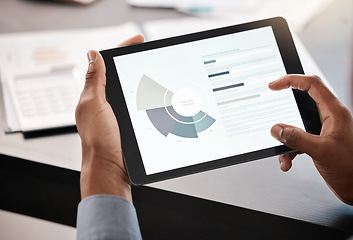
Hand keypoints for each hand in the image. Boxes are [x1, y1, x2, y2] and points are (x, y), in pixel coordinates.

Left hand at [75, 35, 143, 201]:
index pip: (106, 64)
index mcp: (94, 95)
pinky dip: (148, 96)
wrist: (112, 168)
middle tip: (151, 52)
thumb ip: (94, 81)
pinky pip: (139, 104)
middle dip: (135, 61)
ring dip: (143, 79)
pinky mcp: (128, 123)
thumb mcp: (94, 106)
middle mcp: (105, 102)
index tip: (138, 40)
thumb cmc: (99, 141)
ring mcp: (117, 113)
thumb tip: (92, 55)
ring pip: (131, 89)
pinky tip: (156, 94)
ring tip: (156, 70)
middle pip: (120, 74)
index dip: (122, 49)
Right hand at [269, 75, 352, 204]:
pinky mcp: (318, 142)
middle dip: (285, 105)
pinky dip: (289, 151)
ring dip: (286, 138)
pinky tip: (288, 162)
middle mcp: (329, 118)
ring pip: (296, 125)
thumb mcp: (321, 151)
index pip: (312, 85)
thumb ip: (296, 138)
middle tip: (272, 99)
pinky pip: (297, 140)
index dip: (291, 80)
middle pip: (303, 100)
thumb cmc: (351, 168)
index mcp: (334, 112)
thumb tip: (276, 129)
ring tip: (283, 152)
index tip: (275, 85)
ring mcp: (323, 130)